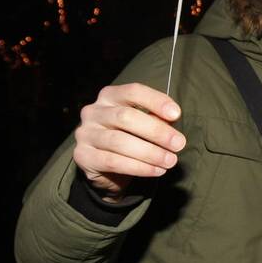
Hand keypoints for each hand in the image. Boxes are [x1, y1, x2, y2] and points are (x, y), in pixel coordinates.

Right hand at [72, 83, 185, 198]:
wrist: (105, 168)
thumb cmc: (129, 138)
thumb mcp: (144, 125)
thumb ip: (155, 118)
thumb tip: (172, 118)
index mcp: (110, 96)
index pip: (133, 92)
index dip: (156, 101)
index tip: (176, 114)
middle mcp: (94, 111)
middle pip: (126, 117)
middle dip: (156, 131)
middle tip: (178, 144)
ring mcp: (85, 133)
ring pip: (120, 141)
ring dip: (150, 153)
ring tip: (170, 161)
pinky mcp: (83, 156)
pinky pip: (113, 162)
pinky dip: (138, 167)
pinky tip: (156, 170)